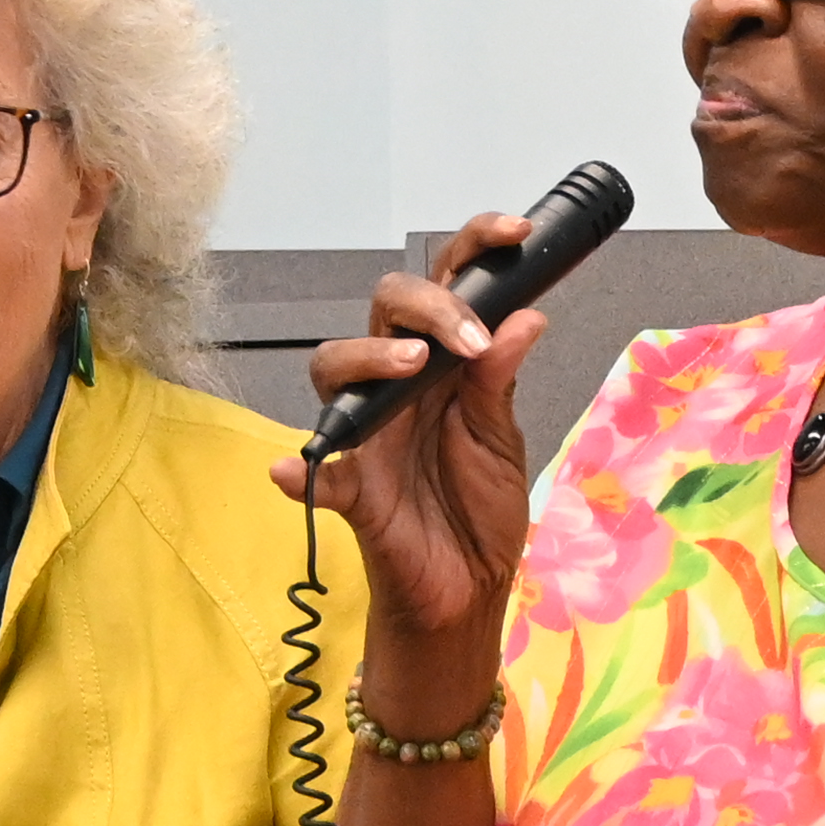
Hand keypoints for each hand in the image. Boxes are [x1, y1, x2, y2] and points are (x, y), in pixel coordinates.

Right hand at [281, 211, 551, 676]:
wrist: (470, 591)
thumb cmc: (479, 512)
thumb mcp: (504, 439)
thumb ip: (503, 380)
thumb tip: (526, 316)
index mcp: (443, 367)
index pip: (447, 287)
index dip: (475, 249)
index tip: (515, 234)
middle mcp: (398, 387)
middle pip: (386, 309)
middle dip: (428, 306)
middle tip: (470, 338)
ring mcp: (368, 433)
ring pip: (335, 367)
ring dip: (370, 358)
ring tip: (414, 367)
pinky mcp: (350, 489)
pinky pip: (315, 473)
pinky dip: (302, 470)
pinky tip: (298, 469)